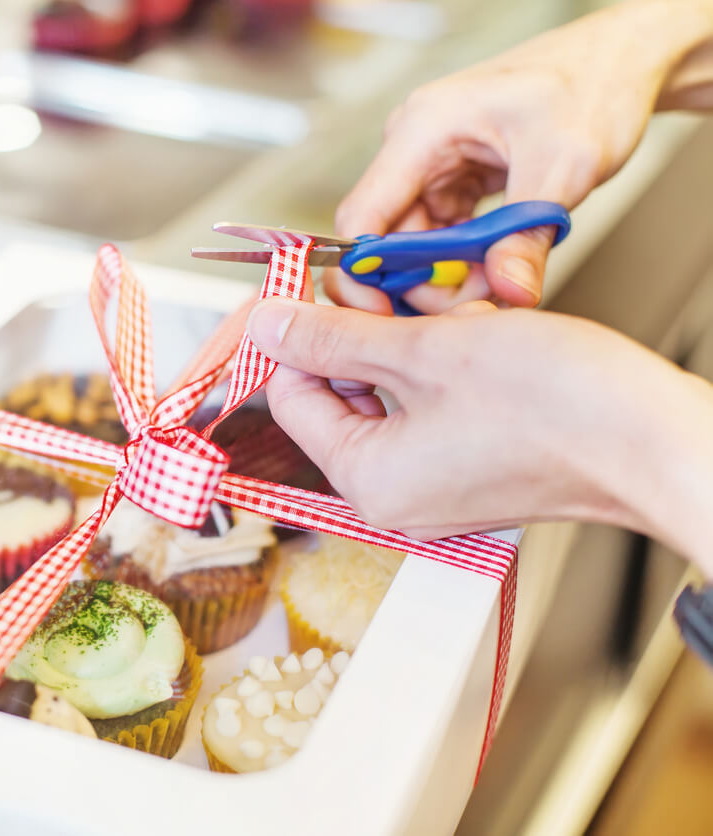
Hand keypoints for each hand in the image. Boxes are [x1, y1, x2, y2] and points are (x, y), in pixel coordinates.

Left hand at [245, 297, 712, 562]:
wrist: (657, 439)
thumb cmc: (558, 406)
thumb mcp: (424, 351)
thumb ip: (334, 337)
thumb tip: (268, 324)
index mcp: (367, 480)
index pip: (293, 395)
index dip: (300, 332)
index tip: (316, 282)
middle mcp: (394, 491)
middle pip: (343, 388)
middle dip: (368, 327)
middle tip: (392, 281)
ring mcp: (436, 479)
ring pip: (394, 385)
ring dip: (416, 335)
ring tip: (459, 311)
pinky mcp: (473, 461)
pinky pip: (435, 399)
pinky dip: (451, 359)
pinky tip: (485, 331)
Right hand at [332, 1, 712, 314]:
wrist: (619, 61)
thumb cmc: (591, 84)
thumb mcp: (565, 163)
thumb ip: (528, 232)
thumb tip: (509, 291)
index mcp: (421, 130)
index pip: (362, 217)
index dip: (363, 273)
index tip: (385, 314)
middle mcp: (414, 149)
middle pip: (388, 238)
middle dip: (421, 282)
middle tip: (469, 311)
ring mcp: (432, 166)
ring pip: (415, 243)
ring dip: (448, 276)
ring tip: (494, 291)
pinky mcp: (454, 182)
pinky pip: (442, 236)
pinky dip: (464, 262)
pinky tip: (495, 272)